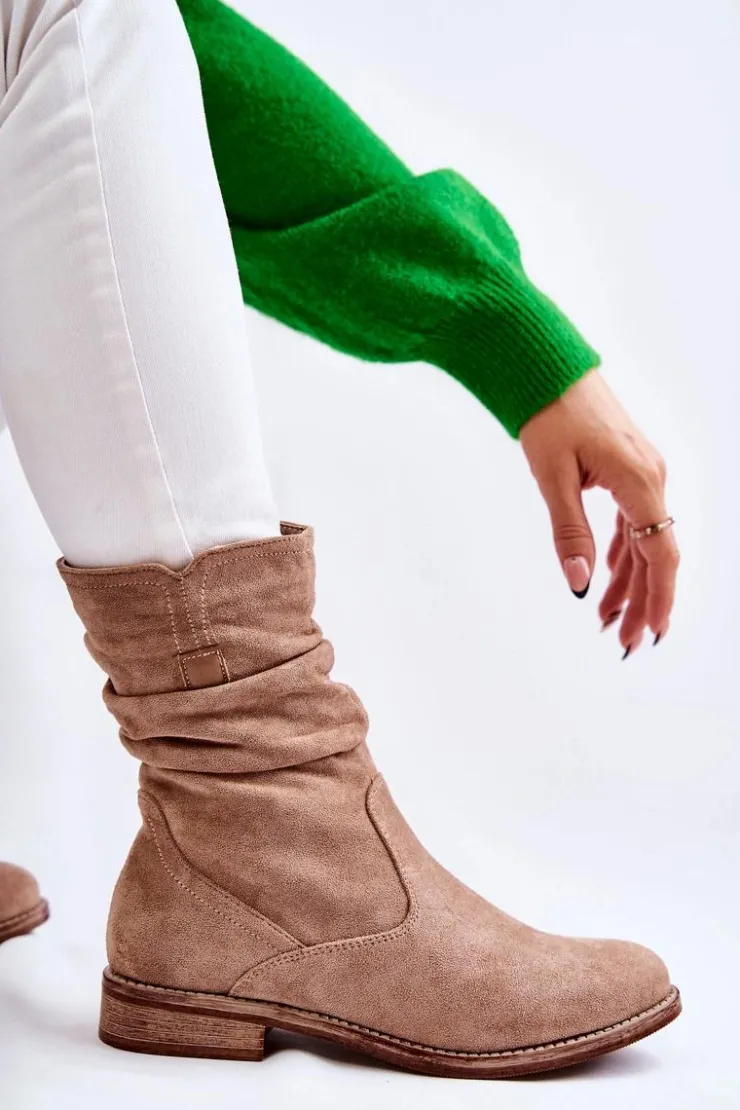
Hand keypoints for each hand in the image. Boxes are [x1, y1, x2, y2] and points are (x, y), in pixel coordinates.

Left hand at [519, 368, 678, 656]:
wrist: (547, 365)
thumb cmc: (548, 413)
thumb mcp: (552, 478)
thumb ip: (569, 533)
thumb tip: (578, 582)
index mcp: (639, 481)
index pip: (659, 554)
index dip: (659, 598)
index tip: (653, 633)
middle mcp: (651, 477)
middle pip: (656, 553)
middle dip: (643, 601)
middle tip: (627, 642)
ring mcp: (643, 471)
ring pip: (643, 540)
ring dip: (630, 581)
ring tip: (610, 621)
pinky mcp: (628, 467)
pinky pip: (633, 520)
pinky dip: (622, 552)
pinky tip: (610, 577)